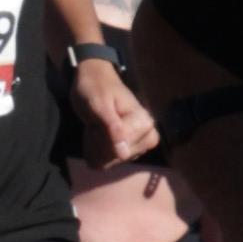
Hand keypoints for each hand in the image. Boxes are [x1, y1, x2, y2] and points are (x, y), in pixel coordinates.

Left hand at [72, 58, 158, 173]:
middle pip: (115, 158)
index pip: (117, 149)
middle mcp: (147, 137)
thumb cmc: (97, 88)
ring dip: (95, 146)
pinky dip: (96, 151)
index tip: (97, 117)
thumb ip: (112, 127)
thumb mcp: (99, 104)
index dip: (100, 137)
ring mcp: (138, 146)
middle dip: (98, 142)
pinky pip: (107, 162)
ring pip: (109, 161)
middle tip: (96, 121)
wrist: (95, 79)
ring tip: (96, 126)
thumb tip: (123, 154)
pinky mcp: (128, 151)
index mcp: (144, 123)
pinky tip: (95, 135)